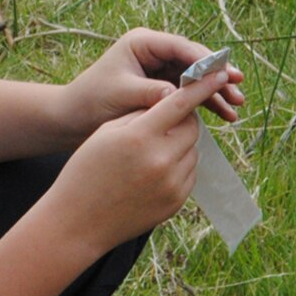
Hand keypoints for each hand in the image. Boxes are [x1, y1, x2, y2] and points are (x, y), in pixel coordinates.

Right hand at [48, 69, 231, 250]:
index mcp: (139, 137)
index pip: (180, 104)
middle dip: (182, 119)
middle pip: (191, 127)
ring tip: (150, 152)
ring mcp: (171, 185)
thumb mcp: (106, 132)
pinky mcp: (176, 202)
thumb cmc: (86, 171)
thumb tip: (171, 102)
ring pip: (192, 150)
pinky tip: (153, 172)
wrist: (77, 222)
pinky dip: (178, 166)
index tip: (218, 74)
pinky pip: (189, 173)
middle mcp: (161, 161)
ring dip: (179, 144)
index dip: (201, 86)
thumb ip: (141, 115)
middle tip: (162, 122)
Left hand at [59, 28, 246, 138]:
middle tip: (238, 89)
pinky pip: (189, 93)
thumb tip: (180, 96)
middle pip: (194, 61)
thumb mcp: (123, 94)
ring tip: (236, 108)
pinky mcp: (162, 86)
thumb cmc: (92, 101)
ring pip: (196, 78)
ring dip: (216, 92)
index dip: (206, 61)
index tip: (226, 74)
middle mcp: (154, 51)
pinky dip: (205, 103)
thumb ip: (153, 93)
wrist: (73, 118)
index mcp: (143, 42)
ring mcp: (160, 69)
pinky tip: (223, 115)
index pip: (181, 48)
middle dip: (217, 77)